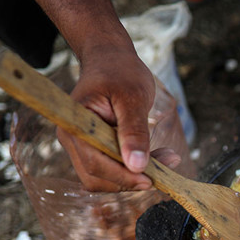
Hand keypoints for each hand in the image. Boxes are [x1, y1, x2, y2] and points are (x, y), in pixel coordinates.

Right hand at [59, 43, 180, 191]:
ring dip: (134, 176)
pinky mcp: (93, 149)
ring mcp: (81, 146)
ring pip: (104, 178)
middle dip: (130, 179)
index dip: (122, 177)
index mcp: (76, 125)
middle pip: (97, 177)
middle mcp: (72, 139)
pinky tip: (157, 159)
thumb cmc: (120, 71)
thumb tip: (137, 166)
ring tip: (167, 159)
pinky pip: (111, 169)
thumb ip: (134, 131)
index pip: (95, 163)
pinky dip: (133, 169)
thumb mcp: (133, 97)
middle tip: (167, 168)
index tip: (151, 180)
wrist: (110, 59)